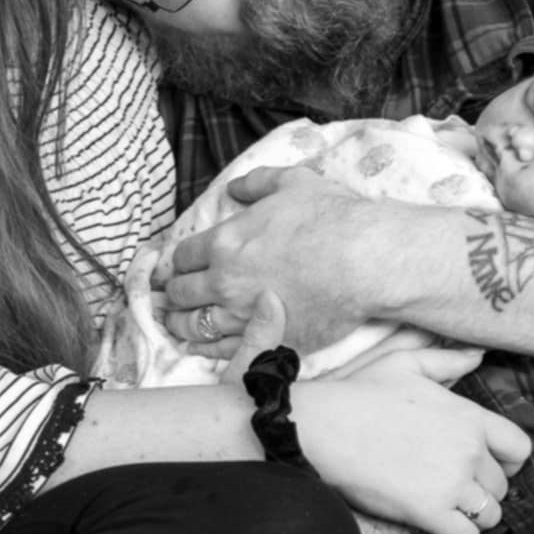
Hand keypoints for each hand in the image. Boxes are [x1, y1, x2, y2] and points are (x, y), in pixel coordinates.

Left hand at [163, 165, 401, 354]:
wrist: (364, 260)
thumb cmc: (332, 218)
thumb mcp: (292, 182)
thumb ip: (257, 182)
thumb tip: (236, 188)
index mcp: (226, 242)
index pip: (183, 256)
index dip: (177, 262)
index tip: (176, 267)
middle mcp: (225, 280)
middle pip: (182, 292)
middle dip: (173, 293)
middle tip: (169, 296)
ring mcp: (243, 315)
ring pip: (194, 325)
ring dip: (179, 323)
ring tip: (176, 323)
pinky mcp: (265, 341)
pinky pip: (221, 352)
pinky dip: (205, 349)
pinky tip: (200, 346)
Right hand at [292, 347, 530, 533]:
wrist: (324, 427)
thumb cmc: (360, 392)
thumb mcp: (405, 363)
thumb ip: (447, 361)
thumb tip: (478, 355)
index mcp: (468, 416)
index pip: (519, 448)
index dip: (507, 460)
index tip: (486, 464)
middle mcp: (469, 451)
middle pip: (501, 485)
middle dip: (481, 487)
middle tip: (451, 483)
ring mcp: (452, 484)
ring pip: (489, 514)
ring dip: (471, 513)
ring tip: (444, 503)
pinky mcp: (430, 512)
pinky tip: (435, 521)